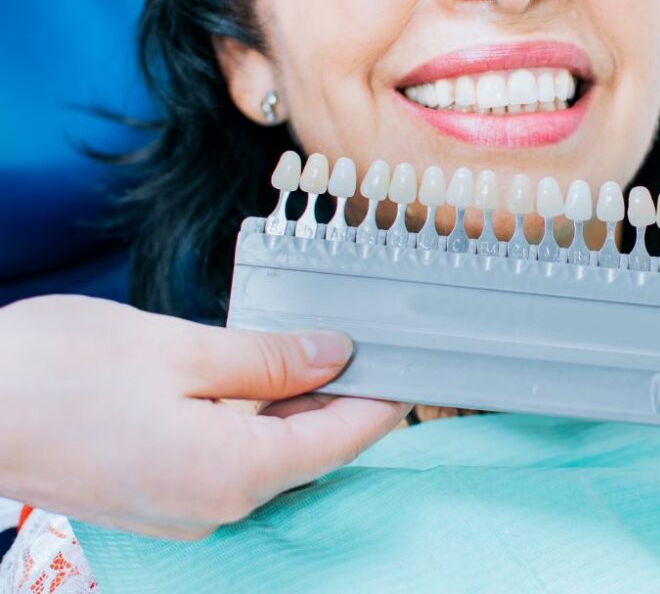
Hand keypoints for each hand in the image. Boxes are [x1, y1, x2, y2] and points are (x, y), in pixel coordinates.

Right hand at [0, 295, 409, 539]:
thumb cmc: (54, 372)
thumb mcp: (180, 349)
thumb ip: (267, 359)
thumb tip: (333, 354)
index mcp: (233, 471)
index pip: (340, 440)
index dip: (381, 403)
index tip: (408, 370)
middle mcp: (216, 505)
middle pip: (309, 452)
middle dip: (340, 400)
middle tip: (363, 346)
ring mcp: (184, 510)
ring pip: (269, 456)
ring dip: (293, 408)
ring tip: (308, 351)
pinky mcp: (159, 499)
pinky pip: (229, 463)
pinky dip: (252, 423)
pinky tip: (251, 382)